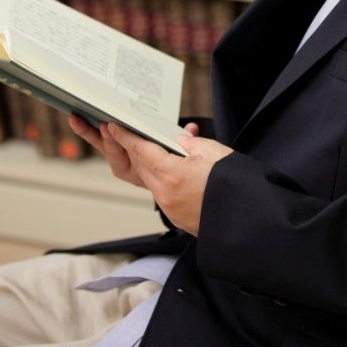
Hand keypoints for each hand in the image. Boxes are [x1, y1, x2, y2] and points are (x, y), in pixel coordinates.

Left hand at [68, 115, 232, 234]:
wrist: (246, 221)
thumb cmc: (233, 186)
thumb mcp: (213, 152)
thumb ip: (189, 143)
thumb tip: (177, 138)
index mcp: (170, 174)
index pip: (139, 150)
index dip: (123, 136)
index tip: (110, 125)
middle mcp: (164, 193)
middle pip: (134, 165)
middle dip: (117, 146)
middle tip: (100, 129)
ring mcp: (169, 207)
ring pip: (145, 178)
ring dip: (135, 160)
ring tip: (127, 143)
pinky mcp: (177, 215)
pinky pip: (159, 189)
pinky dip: (156, 173)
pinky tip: (163, 161)